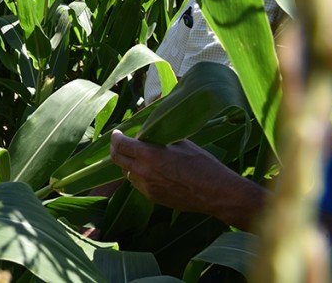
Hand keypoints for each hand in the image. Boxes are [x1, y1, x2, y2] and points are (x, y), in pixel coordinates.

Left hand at [109, 130, 265, 227]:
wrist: (216, 192)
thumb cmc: (202, 164)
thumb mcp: (181, 143)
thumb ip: (161, 138)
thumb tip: (151, 134)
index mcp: (149, 154)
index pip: (121, 144)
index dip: (116, 137)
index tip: (117, 133)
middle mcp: (143, 171)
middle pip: (118, 159)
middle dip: (117, 149)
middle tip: (121, 143)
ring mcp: (146, 187)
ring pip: (127, 173)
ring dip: (129, 164)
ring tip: (138, 157)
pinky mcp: (153, 198)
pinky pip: (138, 184)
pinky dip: (139, 176)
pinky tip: (151, 172)